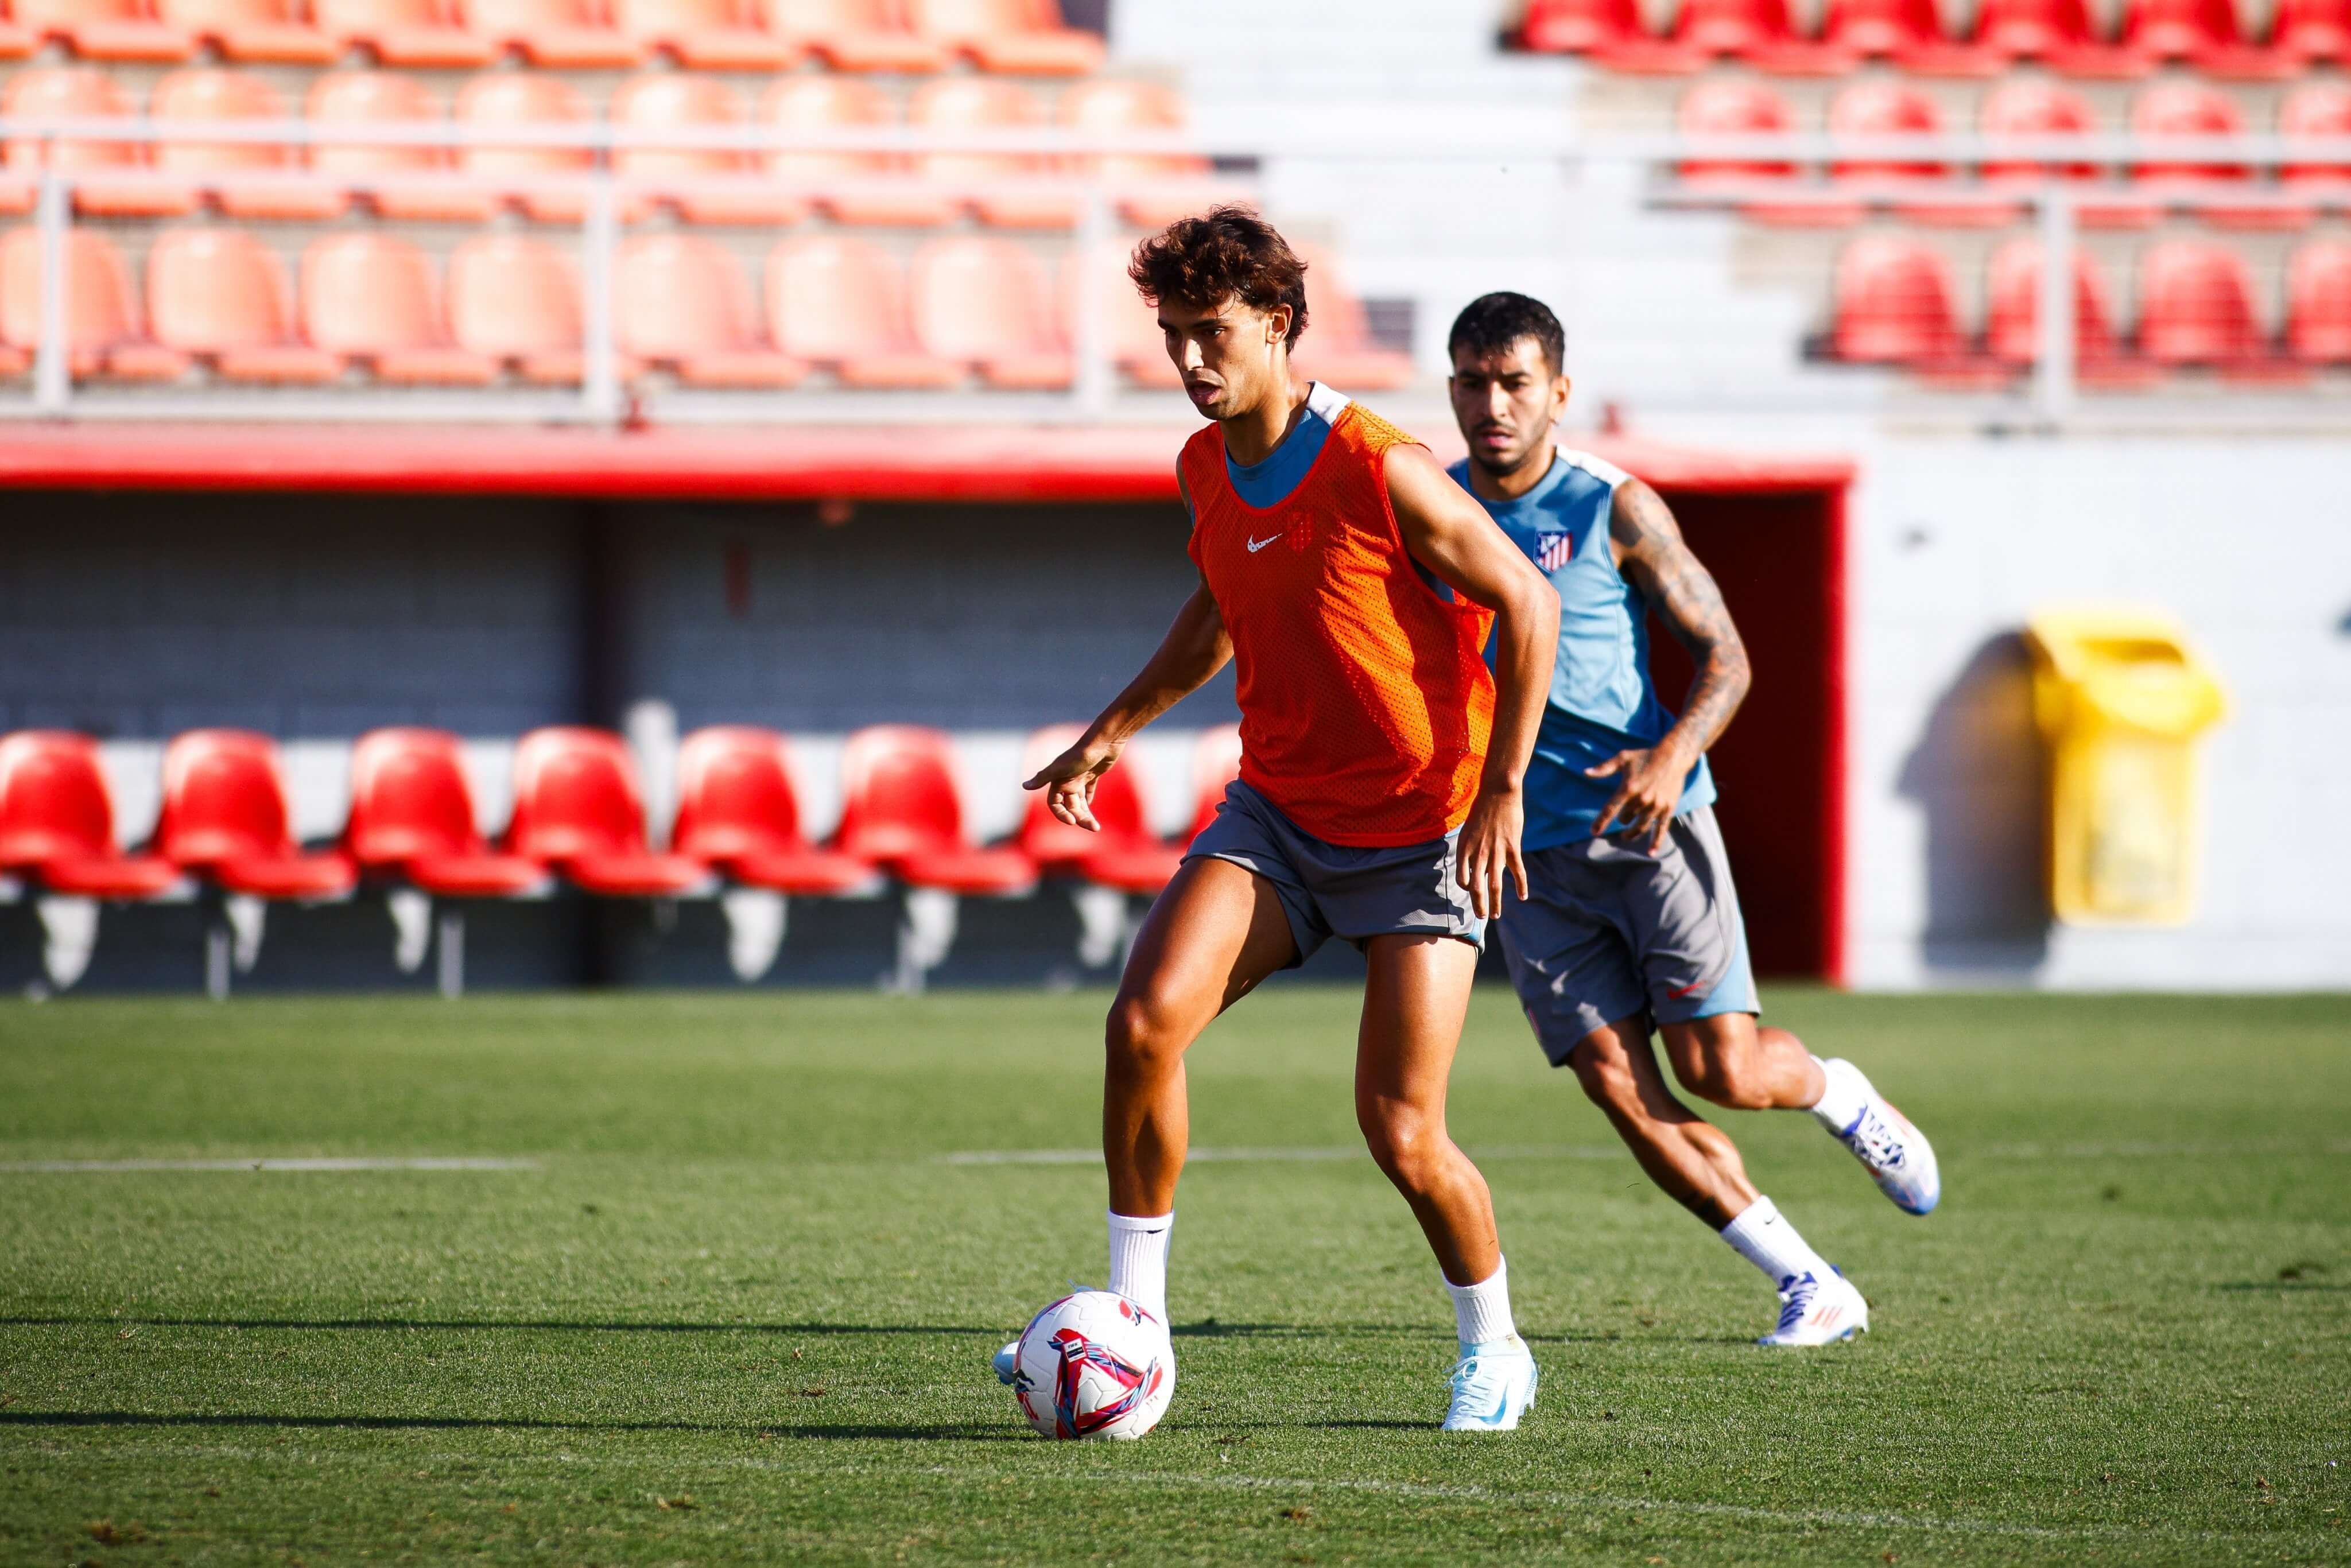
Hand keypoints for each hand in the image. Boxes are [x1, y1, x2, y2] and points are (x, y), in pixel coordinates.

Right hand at [1021, 731, 1120, 831]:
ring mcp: (1080, 777)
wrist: (1104, 741)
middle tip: (1093, 827)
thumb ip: (1043, 777)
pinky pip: (1088, 789)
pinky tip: (1091, 805)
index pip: (1054, 803)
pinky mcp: (1092, 773)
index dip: (1061, 814)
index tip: (1073, 822)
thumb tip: (1024, 786)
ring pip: (1080, 801)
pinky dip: (1089, 798)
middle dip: (1080, 817)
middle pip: (1070, 805)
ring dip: (1086, 813)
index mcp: (1058, 781)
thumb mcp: (1060, 767)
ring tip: (1096, 827)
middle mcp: (1067, 780)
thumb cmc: (1081, 754)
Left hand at [1454, 783, 1527, 920]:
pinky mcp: (1513, 848)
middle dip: (1479, 905)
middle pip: (1477, 887)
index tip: (1471, 891)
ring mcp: (1496, 851)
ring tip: (1495, 915)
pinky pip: (1517, 871)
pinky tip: (1522, 896)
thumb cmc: (1482, 810)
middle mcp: (1478, 853)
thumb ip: (1470, 848)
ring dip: (1496, 902)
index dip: (1466, 888)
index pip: (1462, 879)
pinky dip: (1521, 885)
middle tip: (1481, 917)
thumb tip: (1472, 864)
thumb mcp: (1468, 830)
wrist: (1498, 792)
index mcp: (1465, 849)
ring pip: (1495, 885)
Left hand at [1585, 745, 1688, 853]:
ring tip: (1626, 835)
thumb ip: (1603, 768)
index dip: (1601, 822)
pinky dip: (1656, 842)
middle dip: (1622, 818)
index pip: (1610, 809)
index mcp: (1628, 788)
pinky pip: (1661, 829)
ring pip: (1640, 827)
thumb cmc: (1645, 757)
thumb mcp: (1622, 758)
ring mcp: (1656, 806)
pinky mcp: (1667, 809)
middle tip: (1622, 817)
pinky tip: (1650, 853)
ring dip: (1631, 833)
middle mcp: (1642, 799)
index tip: (1594, 832)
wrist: (1673, 757)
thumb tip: (1585, 772)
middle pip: (1625, 818)